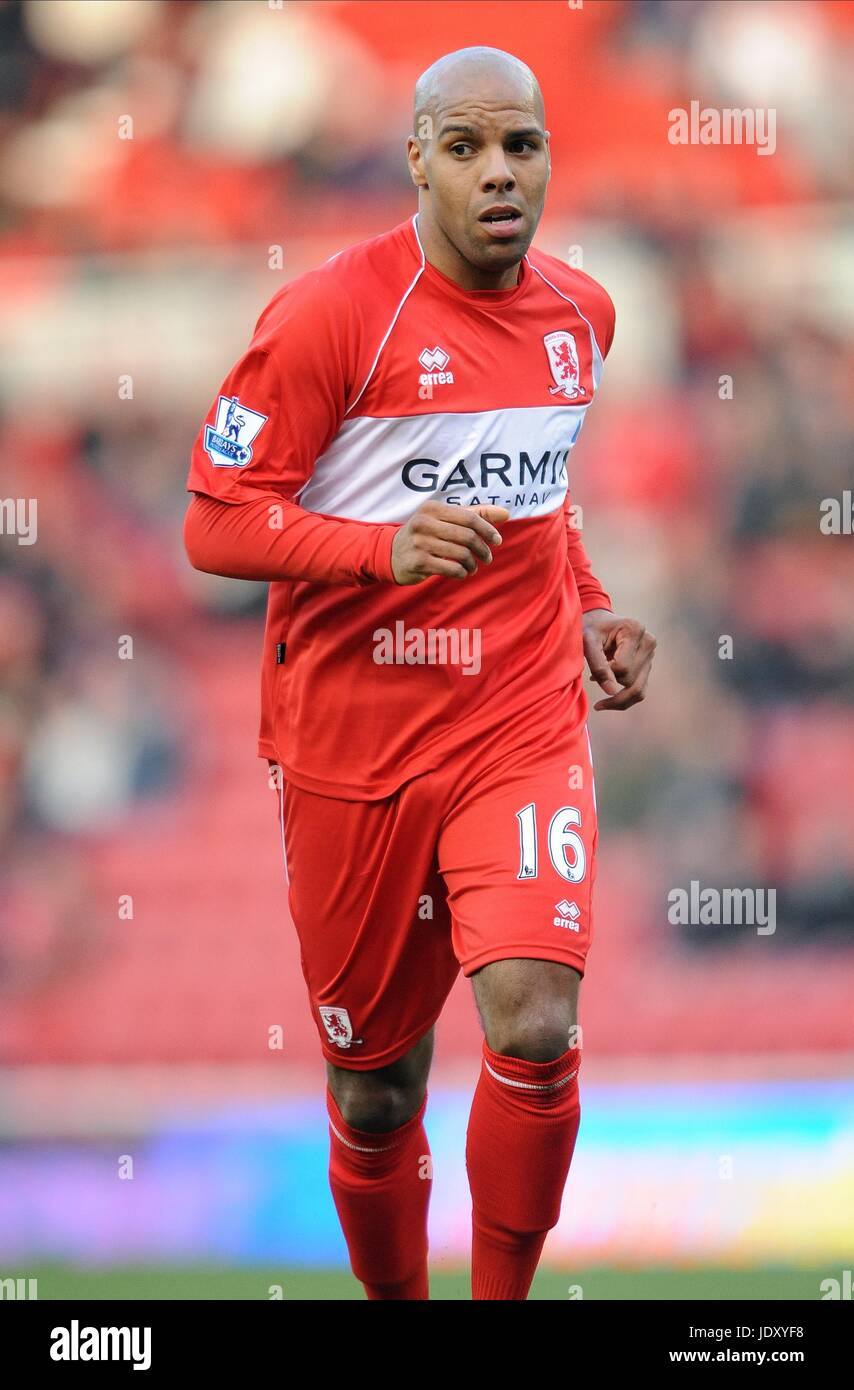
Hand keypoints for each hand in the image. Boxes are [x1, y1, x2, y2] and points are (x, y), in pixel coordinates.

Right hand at [391, 501, 508, 584]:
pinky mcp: (417, 562)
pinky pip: (451, 568)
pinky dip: (461, 572)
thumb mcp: (445, 520)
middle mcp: (423, 522)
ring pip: (460, 553)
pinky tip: (462, 573)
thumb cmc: (426, 535)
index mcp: (432, 508)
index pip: (469, 517)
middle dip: (482, 549)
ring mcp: (419, 543)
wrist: (392, 554)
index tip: (497, 541)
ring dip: (472, 564)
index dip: (487, 530)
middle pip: (466, 536)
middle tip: (487, 558)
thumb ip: (475, 514)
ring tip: (473, 567)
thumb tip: (506, 513)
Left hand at [582, 608, 656, 710]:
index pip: (622, 667)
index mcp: (635, 630)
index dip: (604, 672)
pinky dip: (623, 700)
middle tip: (593, 673)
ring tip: (598, 684)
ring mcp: (651, 655)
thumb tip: (611, 692)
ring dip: (615, 693)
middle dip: (609, 681)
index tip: (592, 663)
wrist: (598, 621)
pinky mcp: (648, 666)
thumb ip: (598, 665)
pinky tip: (607, 700)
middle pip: (630, 680)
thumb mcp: (587, 642)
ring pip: (637, 690)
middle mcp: (649, 642)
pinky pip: (640, 692)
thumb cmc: (590, 629)